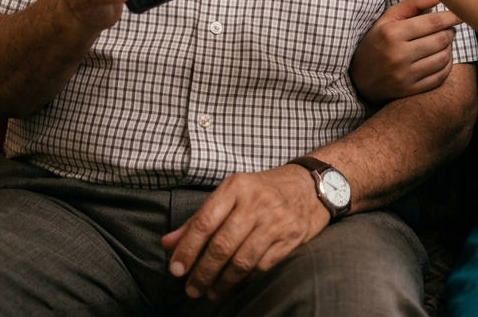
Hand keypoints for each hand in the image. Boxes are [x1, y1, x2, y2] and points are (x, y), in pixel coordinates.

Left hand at [163, 163, 328, 299]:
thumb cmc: (262, 190)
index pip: (205, 221)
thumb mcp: (231, 194)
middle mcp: (255, 202)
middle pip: (222, 245)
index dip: (187, 249)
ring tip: (210, 292)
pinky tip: (235, 284)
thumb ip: (199, 219)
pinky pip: (262, 266)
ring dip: (222, 282)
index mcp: (236, 187)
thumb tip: (167, 244)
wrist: (309, 185)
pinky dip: (245, 280)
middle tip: (191, 289)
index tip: (175, 269)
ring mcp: (275, 220)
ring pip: (242, 260)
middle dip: (202, 272)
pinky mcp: (291, 237)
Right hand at [351, 0, 460, 104]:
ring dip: (450, 48)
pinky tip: (442, 57)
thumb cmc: (377, 42)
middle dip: (450, 31)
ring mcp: (405, 75)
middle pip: (441, 40)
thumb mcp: (387, 18)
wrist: (359, 78)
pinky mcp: (410, 91)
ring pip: (443, 58)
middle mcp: (398, 55)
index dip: (450, 16)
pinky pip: (439, 77)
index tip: (459, 12)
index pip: (432, 22)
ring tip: (444, 41)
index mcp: (392, 33)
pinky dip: (446, 65)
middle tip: (449, 27)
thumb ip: (413, 4)